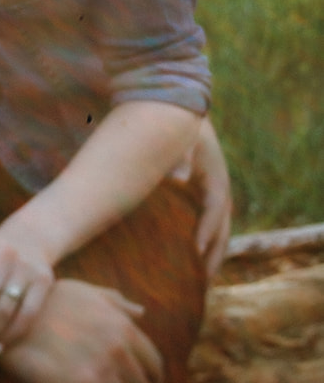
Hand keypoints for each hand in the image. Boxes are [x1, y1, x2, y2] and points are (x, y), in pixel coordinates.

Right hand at [1, 278, 161, 382]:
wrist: (10, 315)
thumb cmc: (48, 302)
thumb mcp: (83, 292)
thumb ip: (115, 303)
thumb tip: (141, 313)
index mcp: (123, 326)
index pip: (153, 363)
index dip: (150, 376)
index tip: (141, 381)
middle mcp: (117, 348)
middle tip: (113, 378)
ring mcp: (101, 369)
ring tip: (98, 379)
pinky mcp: (82, 382)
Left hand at [168, 115, 230, 278]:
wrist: (183, 116)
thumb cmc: (181, 131)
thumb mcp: (182, 139)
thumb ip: (181, 156)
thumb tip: (178, 177)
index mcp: (218, 181)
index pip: (215, 212)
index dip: (207, 231)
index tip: (195, 252)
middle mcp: (220, 195)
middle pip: (222, 232)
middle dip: (212, 256)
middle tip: (200, 283)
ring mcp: (213, 200)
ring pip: (217, 235)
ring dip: (210, 257)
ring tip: (199, 283)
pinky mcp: (202, 202)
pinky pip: (206, 230)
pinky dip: (202, 246)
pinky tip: (191, 262)